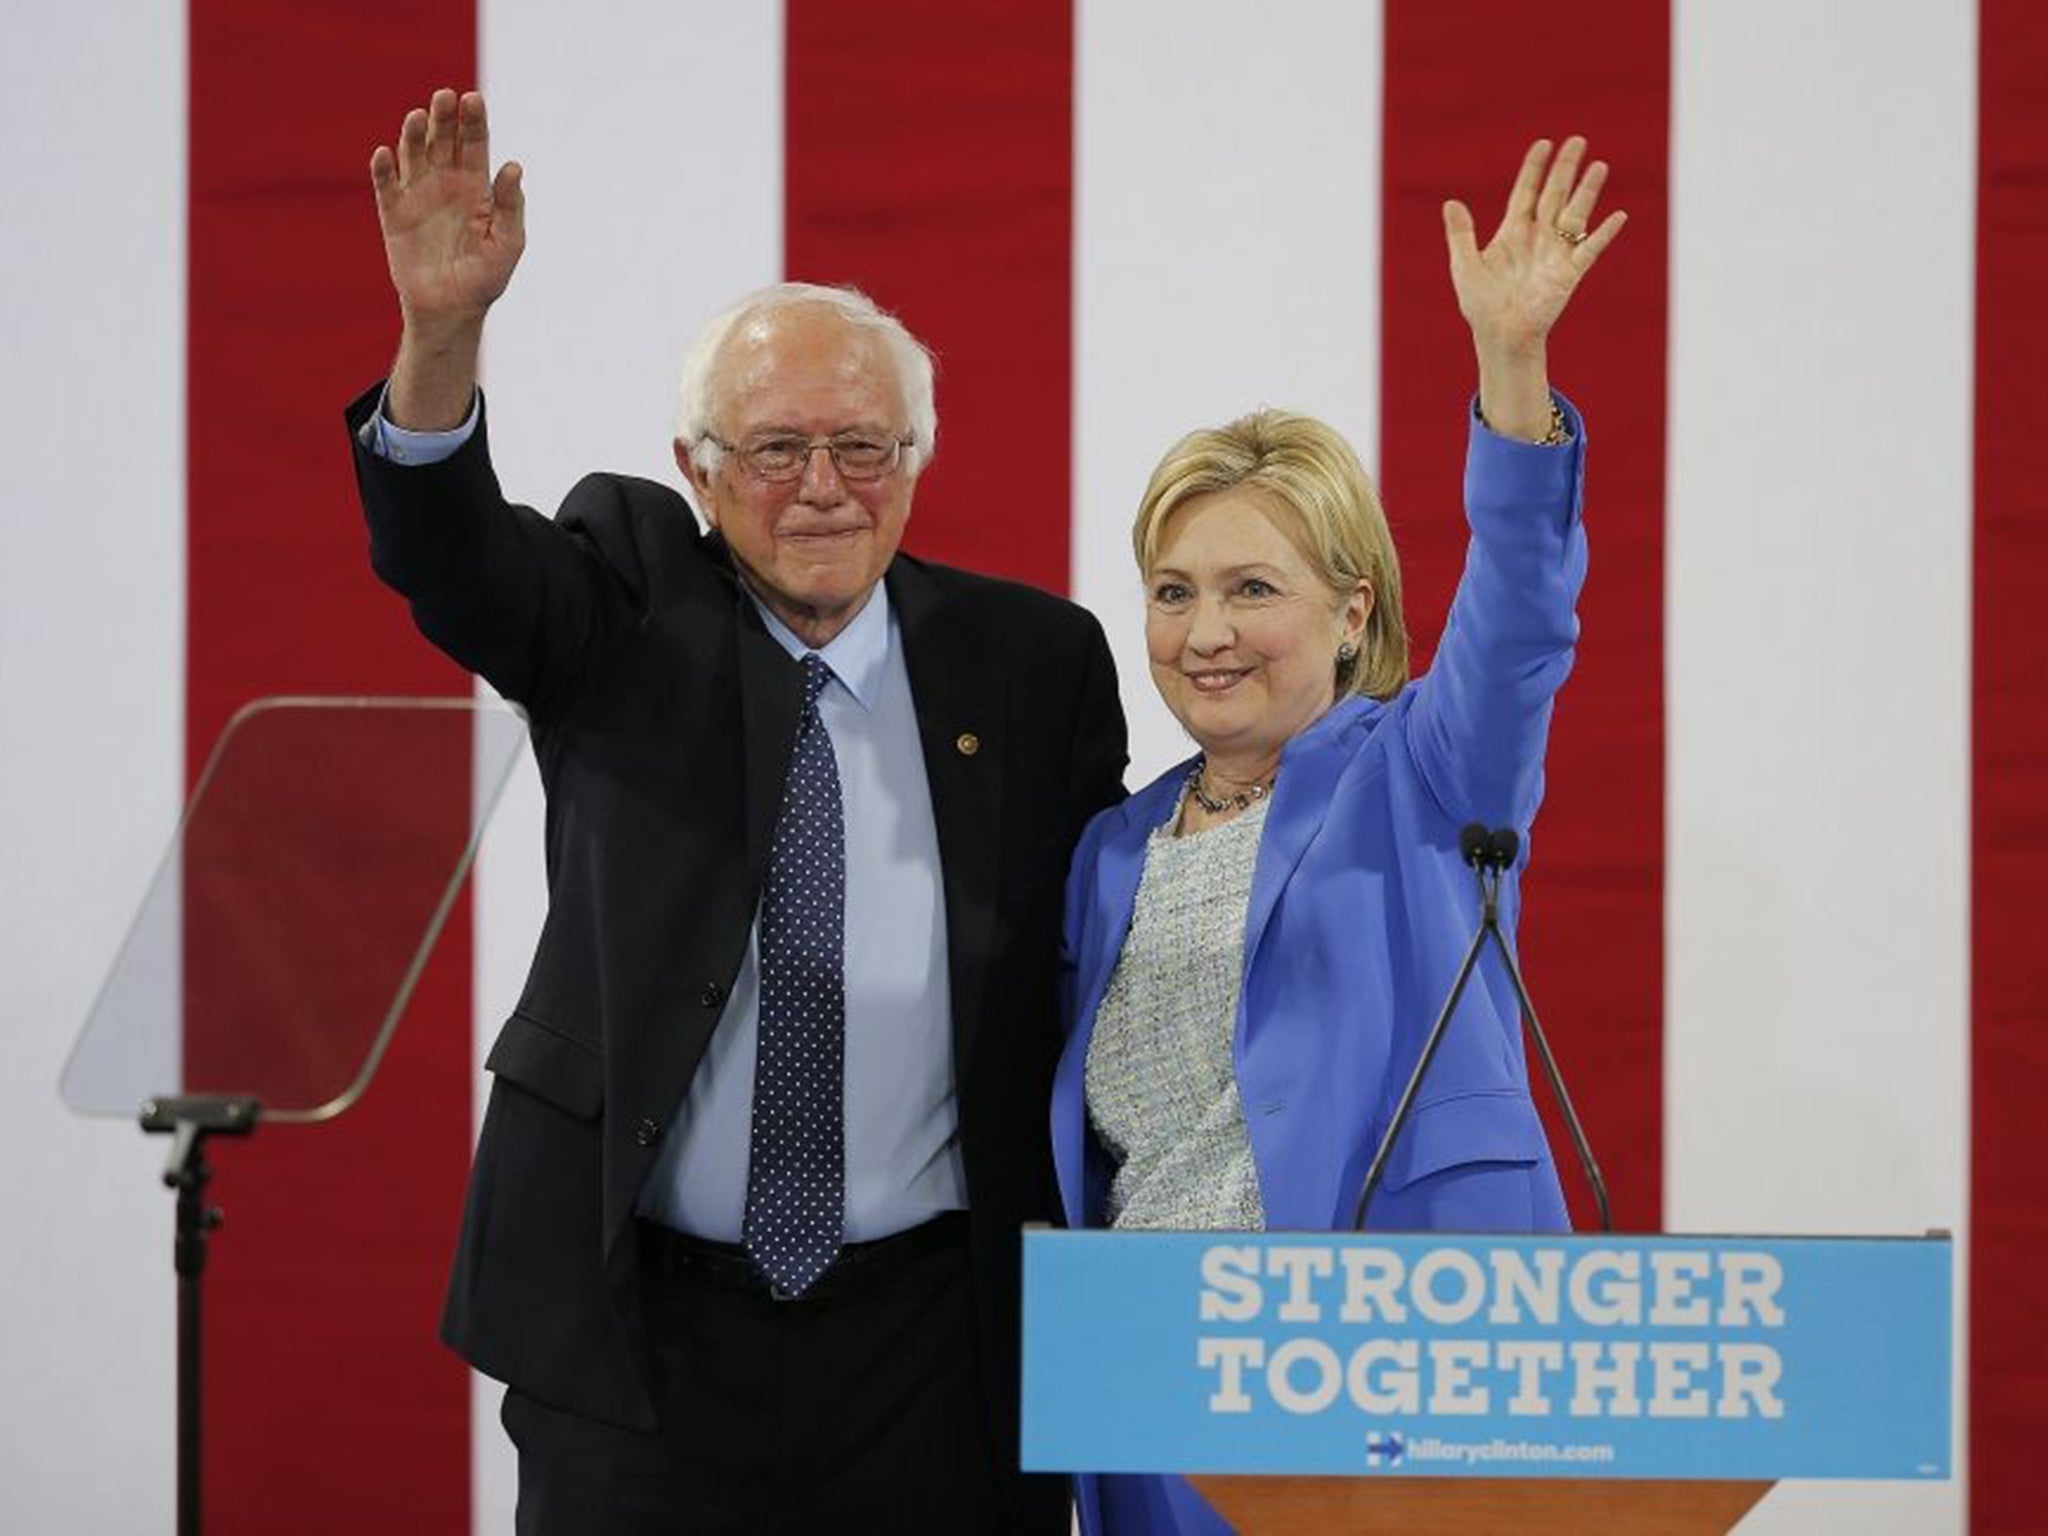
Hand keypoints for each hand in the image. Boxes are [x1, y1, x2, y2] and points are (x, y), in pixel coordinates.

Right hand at [370, 89, 524, 331]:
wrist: (452, 310)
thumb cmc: (486, 277)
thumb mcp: (508, 243)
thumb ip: (510, 206)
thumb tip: (513, 166)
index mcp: (476, 185)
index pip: (475, 143)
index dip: (474, 121)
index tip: (473, 99)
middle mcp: (445, 182)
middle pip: (443, 139)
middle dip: (444, 117)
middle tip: (445, 97)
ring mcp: (417, 194)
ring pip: (413, 153)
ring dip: (414, 134)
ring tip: (418, 118)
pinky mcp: (393, 213)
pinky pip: (386, 185)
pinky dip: (383, 169)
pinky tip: (384, 153)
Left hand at [1443, 136, 1624, 438]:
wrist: (1499, 336)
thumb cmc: (1481, 305)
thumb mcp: (1465, 266)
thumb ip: (1461, 234)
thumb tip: (1451, 202)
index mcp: (1513, 232)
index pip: (1526, 192)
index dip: (1534, 168)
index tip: (1543, 144)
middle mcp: (1538, 237)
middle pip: (1554, 194)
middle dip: (1565, 168)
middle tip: (1577, 140)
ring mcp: (1556, 253)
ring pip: (1574, 214)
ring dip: (1587, 191)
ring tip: (1599, 165)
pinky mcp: (1569, 273)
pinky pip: (1590, 249)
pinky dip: (1604, 234)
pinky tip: (1618, 215)